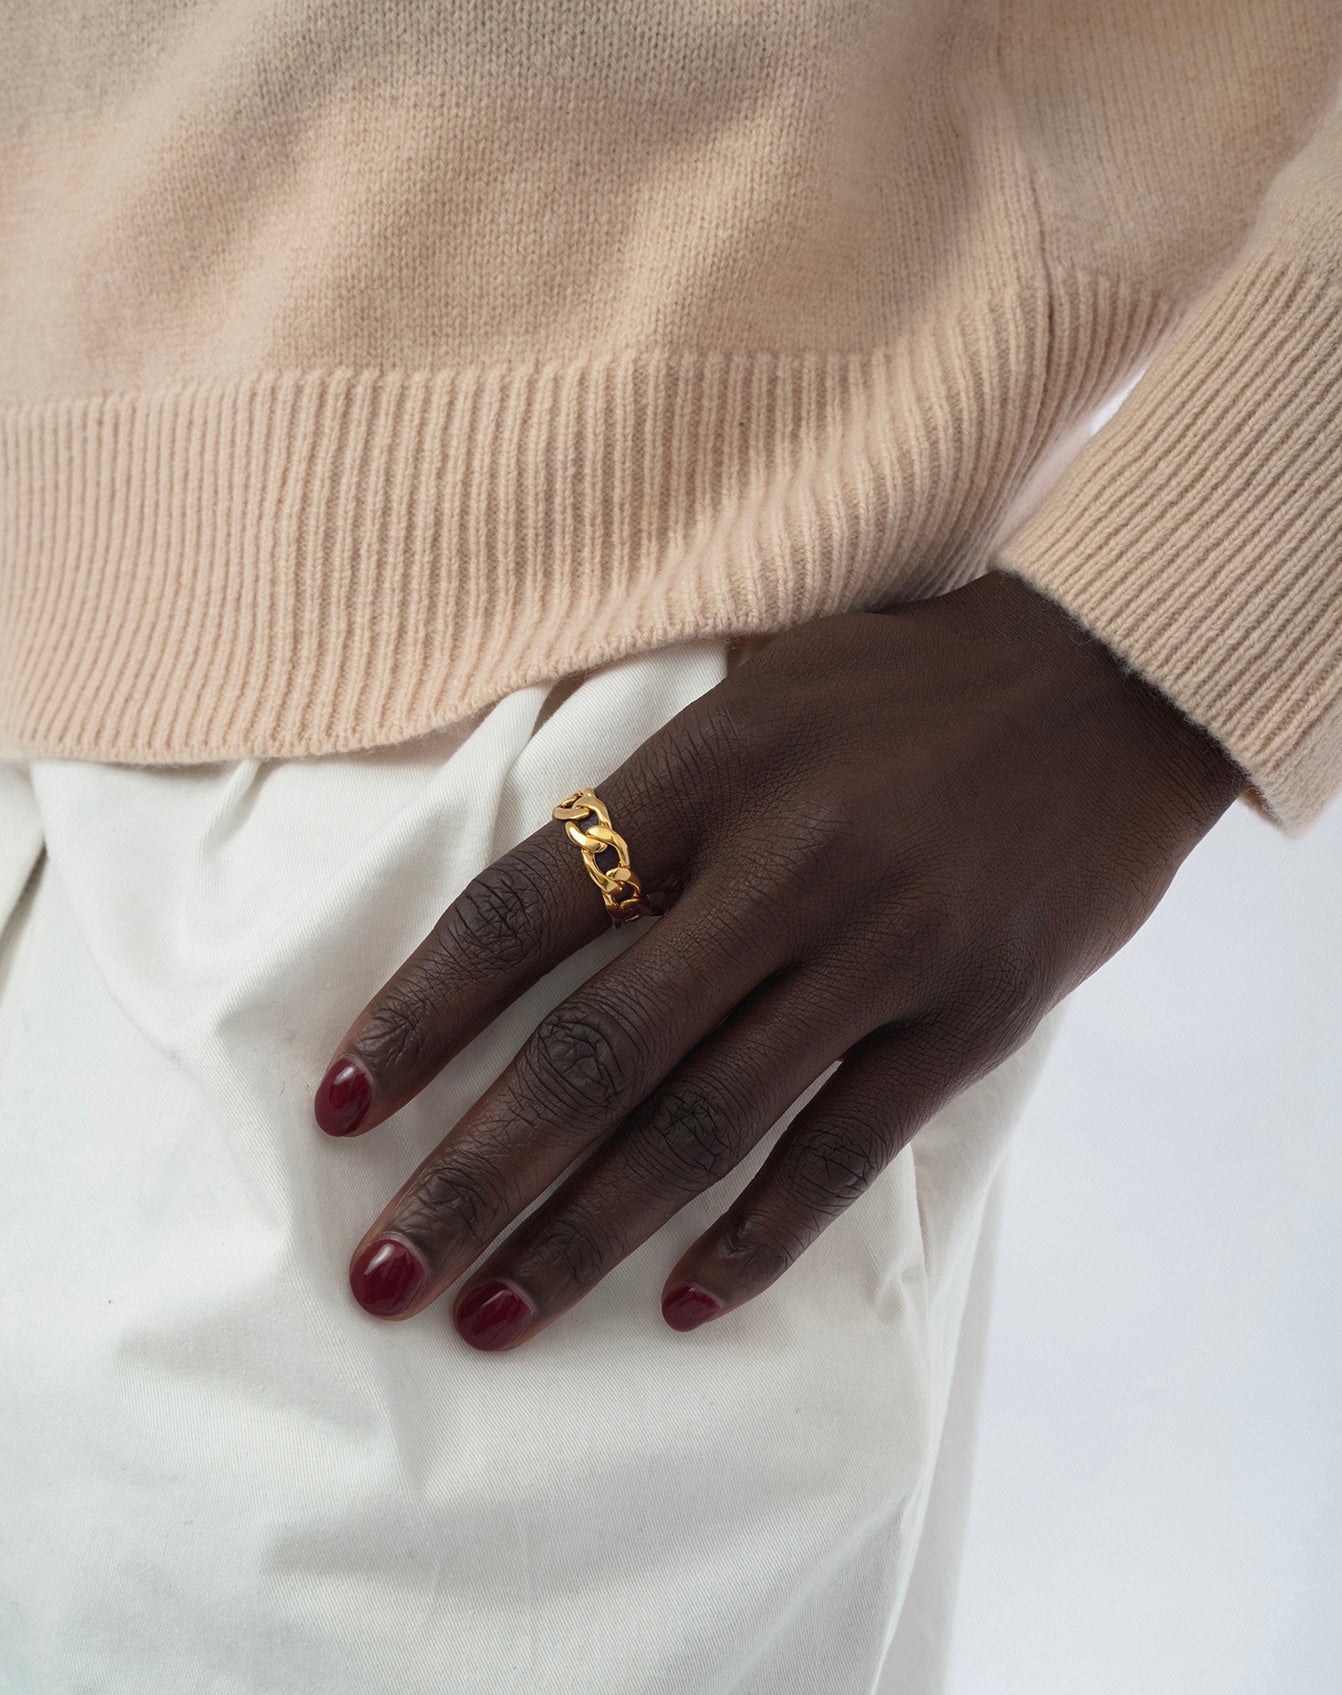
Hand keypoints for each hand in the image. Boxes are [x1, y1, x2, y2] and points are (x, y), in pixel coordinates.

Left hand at [313, 567, 1245, 1348]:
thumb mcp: (757, 691)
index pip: (524, 910)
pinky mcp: (968, 1018)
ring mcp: (881, 952)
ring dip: (586, 1234)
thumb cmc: (904, 683)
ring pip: (704, 1123)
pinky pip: (842, 1154)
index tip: (343, 1105)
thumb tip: (529, 910)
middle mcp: (784, 866)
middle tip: (383, 1270)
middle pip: (596, 1049)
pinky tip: (680, 1306)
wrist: (1106, 684)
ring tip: (493, 1317)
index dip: (422, 1013)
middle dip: (476, 1172)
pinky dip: (756, 1239)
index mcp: (708, 770)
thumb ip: (652, 793)